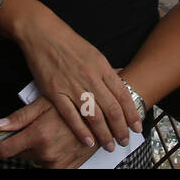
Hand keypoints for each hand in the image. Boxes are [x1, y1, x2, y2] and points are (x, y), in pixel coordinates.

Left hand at [0, 98, 95, 168]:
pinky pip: (49, 165)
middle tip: (33, 125)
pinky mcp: (69, 167)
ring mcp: (58, 163)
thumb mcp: (45, 104)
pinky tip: (57, 140)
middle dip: (20, 142)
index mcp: (38, 136)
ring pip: (34, 159)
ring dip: (35, 148)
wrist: (104, 114)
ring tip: (49, 130)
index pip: (4, 150)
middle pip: (20, 154)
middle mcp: (47, 153)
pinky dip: (48, 155)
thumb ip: (20, 118)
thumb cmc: (75, 102)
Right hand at [13, 7, 140, 150]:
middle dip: (121, 129)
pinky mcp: (55, 92)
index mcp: (102, 67)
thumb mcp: (94, 52)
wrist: (42, 33)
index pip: (123, 95)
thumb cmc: (68, 42)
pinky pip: (71, 116)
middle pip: (112, 109)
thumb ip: (106, 71)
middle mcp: (90, 77)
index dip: (132, 114)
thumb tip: (121, 85)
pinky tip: (89, 141)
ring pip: (94, 116)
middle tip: (125, 141)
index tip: (137, 127)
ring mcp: (72, 85)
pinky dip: (81, 131)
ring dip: (104, 134)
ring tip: (110, 145)